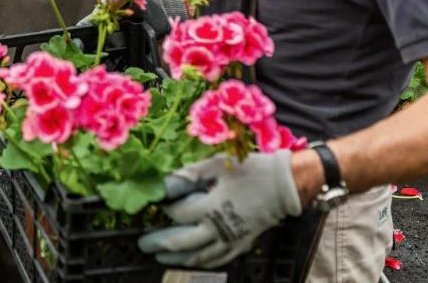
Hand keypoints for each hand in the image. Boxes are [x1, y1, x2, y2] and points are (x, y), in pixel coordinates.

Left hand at [137, 151, 301, 267]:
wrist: (285, 185)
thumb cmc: (251, 170)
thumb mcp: (218, 165)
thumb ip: (190, 174)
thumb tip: (166, 182)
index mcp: (211, 207)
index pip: (178, 214)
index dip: (164, 210)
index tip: (155, 205)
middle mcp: (218, 228)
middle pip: (182, 242)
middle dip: (159, 244)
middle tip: (142, 244)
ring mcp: (230, 240)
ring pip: (198, 256)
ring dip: (176, 258)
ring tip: (160, 258)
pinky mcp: (241, 244)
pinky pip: (217, 259)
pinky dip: (201, 263)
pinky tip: (192, 262)